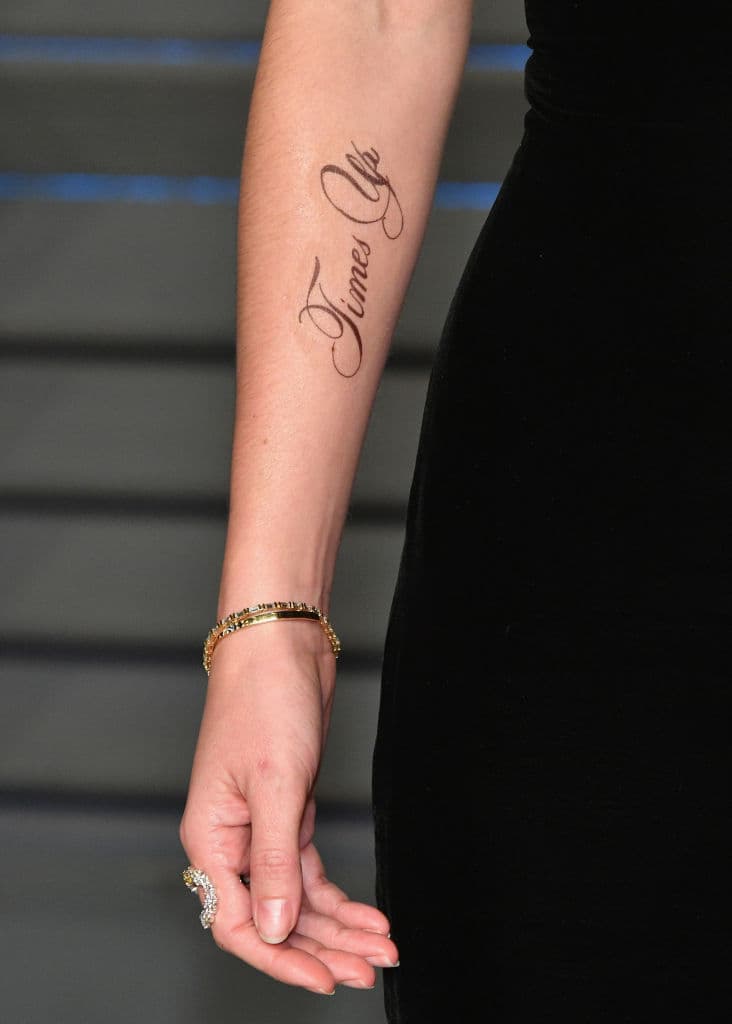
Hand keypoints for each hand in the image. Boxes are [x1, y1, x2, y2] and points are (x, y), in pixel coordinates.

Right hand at [179, 621, 398, 992]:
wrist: (284, 648)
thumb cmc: (263, 702)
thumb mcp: (274, 785)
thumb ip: (274, 862)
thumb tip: (274, 929)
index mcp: (211, 839)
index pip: (238, 923)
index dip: (281, 958)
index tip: (325, 979)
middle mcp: (234, 842)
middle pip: (274, 918)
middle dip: (322, 948)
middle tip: (368, 970)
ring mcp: (263, 829)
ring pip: (297, 900)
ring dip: (338, 928)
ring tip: (382, 948)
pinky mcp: (291, 813)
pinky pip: (311, 872)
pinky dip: (340, 897)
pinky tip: (369, 916)